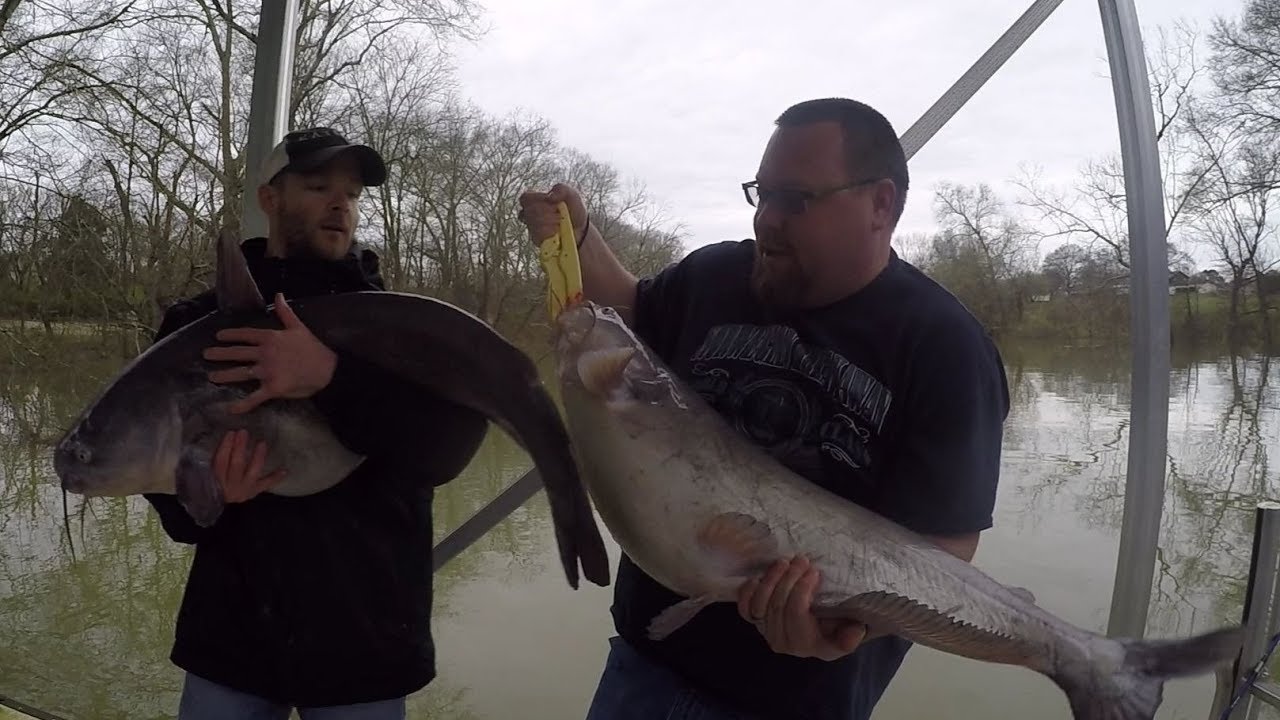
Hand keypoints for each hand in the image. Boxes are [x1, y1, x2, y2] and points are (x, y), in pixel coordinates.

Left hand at [203, 292, 337, 413]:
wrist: (328, 370)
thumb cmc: (313, 348)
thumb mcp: (299, 327)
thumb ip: (285, 312)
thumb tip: (278, 294)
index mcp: (270, 338)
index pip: (245, 335)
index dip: (230, 335)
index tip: (218, 337)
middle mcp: (264, 354)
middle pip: (237, 353)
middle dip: (219, 354)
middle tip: (205, 355)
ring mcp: (267, 371)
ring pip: (240, 374)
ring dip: (224, 376)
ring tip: (211, 377)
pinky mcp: (272, 388)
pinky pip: (254, 397)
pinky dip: (242, 405)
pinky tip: (230, 409)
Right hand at [214, 428, 286, 501]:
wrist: (223, 503)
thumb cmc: (217, 481)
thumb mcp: (212, 470)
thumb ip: (221, 457)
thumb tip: (231, 435)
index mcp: (216, 478)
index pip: (220, 461)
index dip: (226, 446)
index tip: (231, 432)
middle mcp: (230, 485)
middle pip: (236, 465)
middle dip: (240, 447)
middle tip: (244, 432)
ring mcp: (244, 489)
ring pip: (252, 472)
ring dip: (258, 457)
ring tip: (262, 443)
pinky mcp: (254, 492)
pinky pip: (266, 484)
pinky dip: (275, 477)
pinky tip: (285, 470)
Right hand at [517, 182, 587, 245]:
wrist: (581, 228)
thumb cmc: (573, 209)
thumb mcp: (570, 194)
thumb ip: (561, 189)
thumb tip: (550, 196)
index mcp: (535, 200)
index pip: (525, 198)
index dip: (536, 199)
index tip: (549, 201)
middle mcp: (530, 214)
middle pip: (529, 211)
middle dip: (546, 211)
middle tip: (558, 212)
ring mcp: (533, 228)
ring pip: (533, 223)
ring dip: (550, 221)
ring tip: (560, 221)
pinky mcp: (537, 239)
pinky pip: (538, 234)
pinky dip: (550, 231)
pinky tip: (557, 230)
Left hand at [736, 555, 866, 660]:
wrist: (821, 628)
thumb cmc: (837, 626)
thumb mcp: (850, 631)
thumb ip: (851, 634)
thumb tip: (854, 632)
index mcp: (806, 644)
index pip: (796, 613)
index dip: (802, 589)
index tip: (815, 571)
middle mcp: (782, 642)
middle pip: (777, 605)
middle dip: (789, 578)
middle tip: (802, 559)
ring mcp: (766, 631)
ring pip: (759, 604)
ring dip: (771, 579)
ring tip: (784, 562)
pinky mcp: (755, 622)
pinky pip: (744, 609)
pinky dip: (748, 592)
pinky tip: (758, 577)